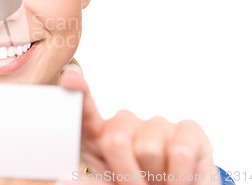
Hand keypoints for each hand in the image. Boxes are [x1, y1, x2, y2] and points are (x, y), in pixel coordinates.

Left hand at [58, 64, 220, 184]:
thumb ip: (89, 182)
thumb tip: (63, 178)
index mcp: (98, 138)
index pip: (84, 112)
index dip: (79, 92)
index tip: (69, 78)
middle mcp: (125, 125)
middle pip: (115, 139)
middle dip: (125, 174)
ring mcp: (156, 124)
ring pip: (148, 149)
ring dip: (154, 178)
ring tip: (158, 183)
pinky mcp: (188, 129)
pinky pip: (178, 151)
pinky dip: (179, 177)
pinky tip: (180, 180)